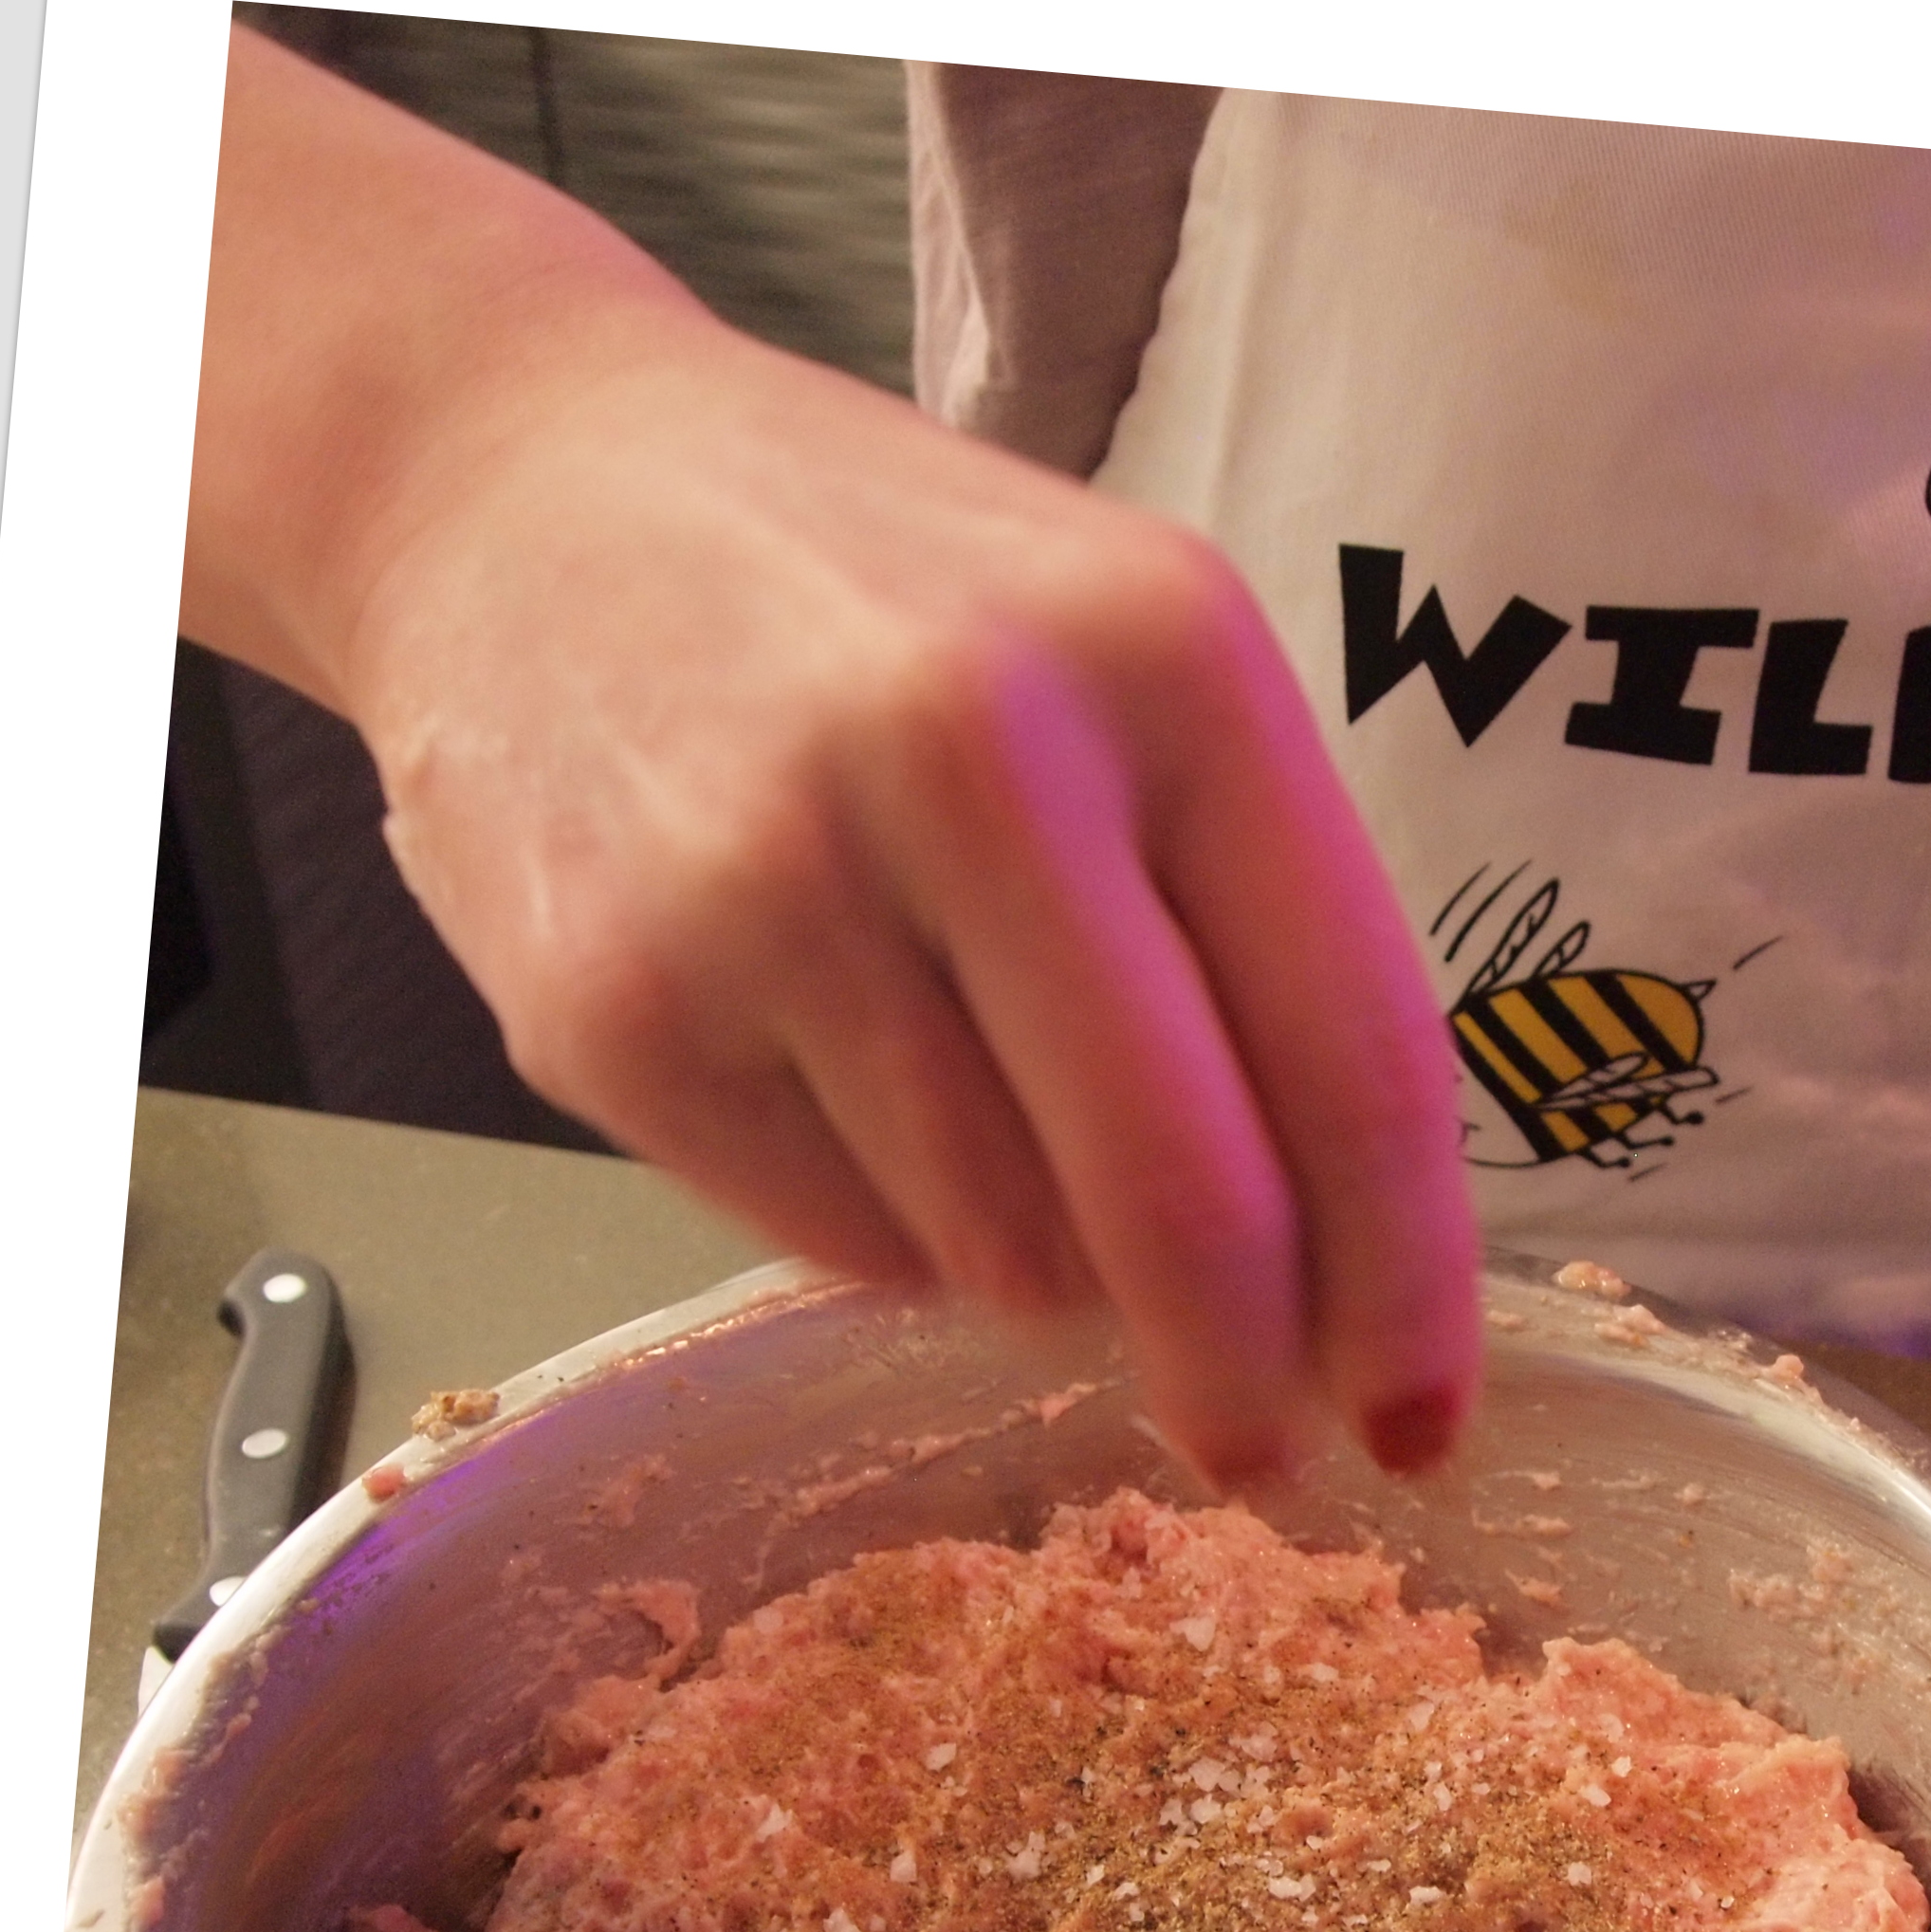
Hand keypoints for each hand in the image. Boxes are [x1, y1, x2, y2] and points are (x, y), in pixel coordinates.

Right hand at [185, 32, 1480, 1489]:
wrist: (511, 485)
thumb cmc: (874, 599)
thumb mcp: (1120, 656)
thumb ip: (1248, 924)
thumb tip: (1331, 1280)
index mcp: (1165, 657)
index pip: (1355, 1054)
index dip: (1407, 1287)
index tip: (1419, 1419)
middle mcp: (975, 754)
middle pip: (1185, 1204)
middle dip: (1241, 1374)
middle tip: (1254, 1446)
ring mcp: (776, 886)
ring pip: (1010, 1254)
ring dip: (1040, 1263)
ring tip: (972, 1100)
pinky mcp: (619, 1008)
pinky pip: (842, 1248)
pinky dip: (883, 1224)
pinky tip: (826, 1066)